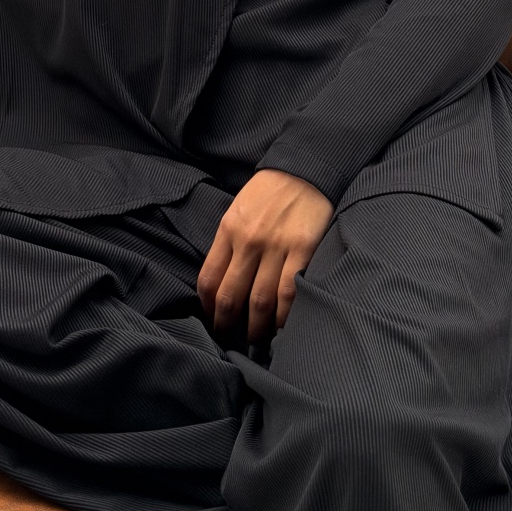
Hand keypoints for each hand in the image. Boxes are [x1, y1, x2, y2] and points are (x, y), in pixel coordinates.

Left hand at [197, 169, 333, 344]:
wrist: (303, 169)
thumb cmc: (268, 193)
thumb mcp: (238, 211)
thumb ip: (228, 244)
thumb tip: (220, 282)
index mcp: (228, 230)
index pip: (208, 278)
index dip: (207, 307)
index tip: (212, 319)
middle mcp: (249, 241)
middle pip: (231, 296)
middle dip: (227, 325)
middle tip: (230, 340)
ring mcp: (276, 246)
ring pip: (260, 301)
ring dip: (256, 329)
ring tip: (255, 340)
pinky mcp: (303, 250)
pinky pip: (289, 293)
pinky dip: (283, 317)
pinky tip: (281, 327)